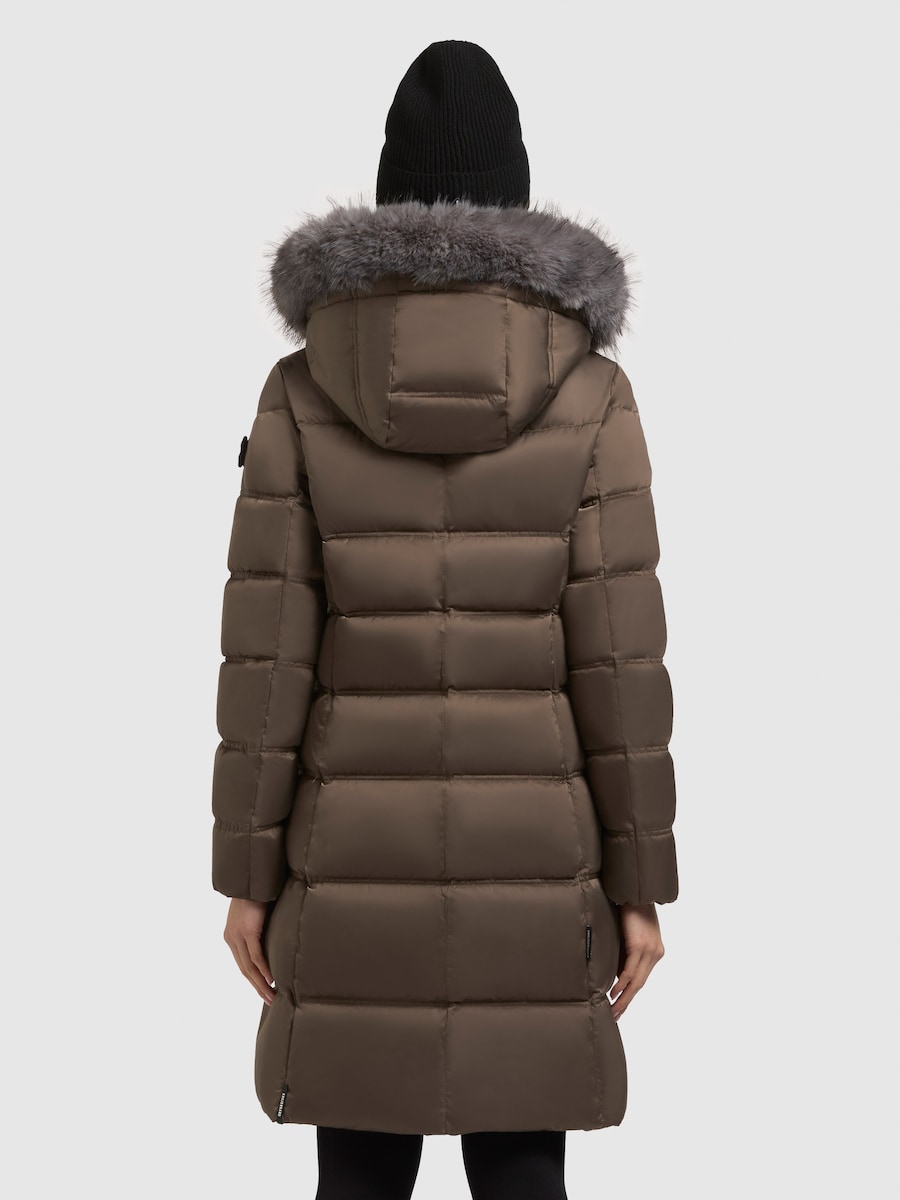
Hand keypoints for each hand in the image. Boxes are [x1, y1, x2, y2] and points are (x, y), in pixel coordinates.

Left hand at [224, 898, 275, 1004]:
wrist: (252, 878)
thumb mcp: (255, 916)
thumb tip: (273, 942)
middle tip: (268, 1000)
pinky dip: (263, 969)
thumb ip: (259, 931)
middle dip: (257, 986)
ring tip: (271, 995)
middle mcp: (231, 938)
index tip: (264, 990)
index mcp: (232, 936)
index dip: (253, 979)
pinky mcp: (247, 931)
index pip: (242, 964)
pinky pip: (255, 956)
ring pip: (249, 967)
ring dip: (261, 983)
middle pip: (244, 969)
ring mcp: (238, 935)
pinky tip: (271, 979)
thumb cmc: (257, 894)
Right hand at [609, 902, 664, 1019]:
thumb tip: (616, 973)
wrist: (635, 890)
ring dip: (624, 998)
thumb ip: (626, 953)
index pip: (642, 978)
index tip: (621, 1007)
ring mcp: (649, 950)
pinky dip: (623, 984)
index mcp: (655, 951)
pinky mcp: (640, 945)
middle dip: (627, 1001)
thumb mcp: (630, 933)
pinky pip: (630, 971)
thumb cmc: (630, 908)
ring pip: (637, 981)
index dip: (631, 994)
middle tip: (616, 1015)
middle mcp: (655, 953)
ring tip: (614, 1010)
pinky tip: (614, 993)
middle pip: (641, 983)